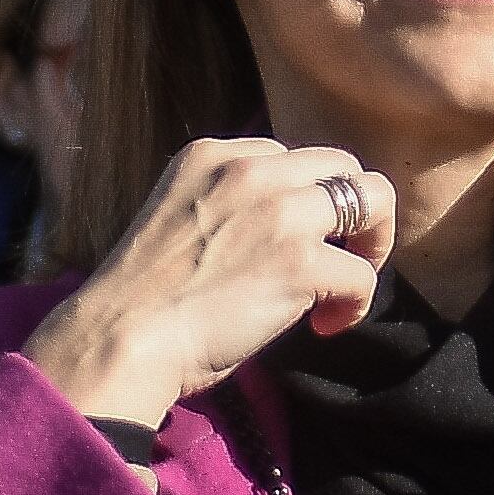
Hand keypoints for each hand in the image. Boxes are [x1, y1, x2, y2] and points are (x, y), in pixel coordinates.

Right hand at [25, 139, 392, 427]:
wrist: (120, 339)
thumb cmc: (143, 301)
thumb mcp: (178, 218)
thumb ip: (227, 208)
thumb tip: (279, 235)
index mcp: (210, 155)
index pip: (288, 156)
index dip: (303, 201)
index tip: (291, 243)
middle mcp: (249, 169)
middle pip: (342, 165)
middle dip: (354, 212)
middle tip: (341, 258)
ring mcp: (278, 212)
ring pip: (373, 199)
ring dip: (370, 247)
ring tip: (344, 288)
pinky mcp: (300, 261)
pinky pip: (362, 273)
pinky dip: (355, 304)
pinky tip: (325, 326)